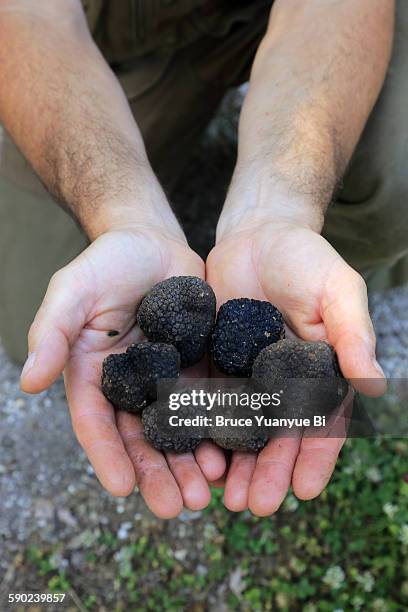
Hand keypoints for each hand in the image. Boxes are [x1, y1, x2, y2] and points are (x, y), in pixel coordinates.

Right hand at [21, 227, 225, 517]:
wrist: (151, 242)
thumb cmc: (106, 263)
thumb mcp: (72, 291)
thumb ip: (52, 332)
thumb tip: (28, 382)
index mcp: (94, 374)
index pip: (97, 423)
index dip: (108, 456)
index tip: (122, 489)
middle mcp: (132, 385)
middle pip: (141, 437)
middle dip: (158, 473)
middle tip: (178, 507)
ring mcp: (168, 378)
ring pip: (179, 430)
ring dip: (191, 463)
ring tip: (208, 492)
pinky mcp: (199, 365)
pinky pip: (209, 403)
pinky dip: (218, 430)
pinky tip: (232, 452)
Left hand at [207, 217, 385, 515]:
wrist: (257, 234)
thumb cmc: (306, 258)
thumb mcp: (337, 289)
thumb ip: (352, 334)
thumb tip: (373, 384)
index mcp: (320, 371)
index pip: (322, 423)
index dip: (316, 458)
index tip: (305, 491)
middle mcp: (283, 382)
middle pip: (277, 436)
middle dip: (267, 472)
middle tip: (252, 507)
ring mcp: (246, 376)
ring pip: (241, 429)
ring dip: (233, 463)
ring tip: (220, 496)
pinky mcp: (213, 363)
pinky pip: (206, 402)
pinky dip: (201, 430)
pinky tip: (191, 454)